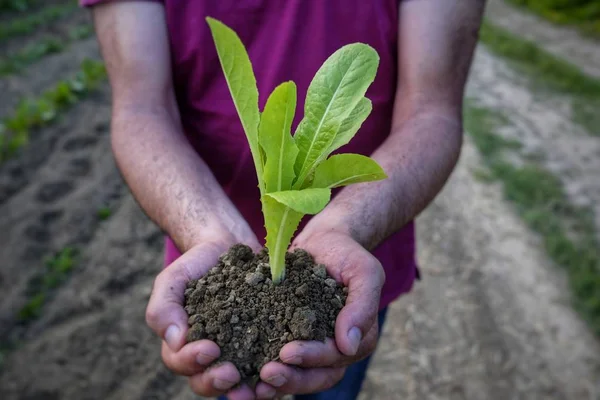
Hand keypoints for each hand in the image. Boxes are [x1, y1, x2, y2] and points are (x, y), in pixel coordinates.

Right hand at [145, 237, 260, 399]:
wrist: (227, 247)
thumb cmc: (195, 266)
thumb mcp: (174, 280)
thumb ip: (164, 308)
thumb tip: (175, 340)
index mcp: (182, 344)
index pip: (180, 362)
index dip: (192, 361)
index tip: (210, 348)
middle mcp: (208, 356)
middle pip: (206, 382)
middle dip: (217, 382)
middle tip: (231, 374)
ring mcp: (236, 353)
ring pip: (236, 383)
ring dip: (245, 389)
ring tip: (258, 387)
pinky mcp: (262, 345)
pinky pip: (264, 366)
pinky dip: (272, 374)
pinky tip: (282, 369)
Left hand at [255, 229, 384, 397]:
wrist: (324, 241)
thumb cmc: (347, 254)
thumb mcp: (364, 272)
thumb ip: (362, 305)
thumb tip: (350, 345)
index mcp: (358, 338)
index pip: (336, 357)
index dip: (313, 358)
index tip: (287, 351)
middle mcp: (336, 350)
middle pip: (317, 376)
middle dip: (292, 378)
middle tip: (267, 373)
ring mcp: (312, 347)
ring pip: (298, 376)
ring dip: (277, 384)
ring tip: (253, 384)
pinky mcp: (288, 338)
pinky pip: (278, 361)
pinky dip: (261, 371)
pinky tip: (241, 372)